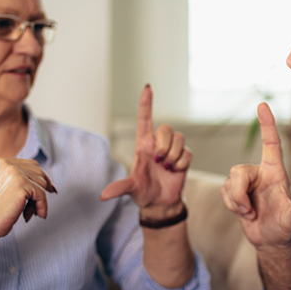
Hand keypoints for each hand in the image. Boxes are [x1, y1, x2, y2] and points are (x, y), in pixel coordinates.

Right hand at [0, 158, 55, 240]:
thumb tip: (51, 185)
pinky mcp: (21, 184)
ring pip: (42, 183)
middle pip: (39, 172)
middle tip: (35, 207)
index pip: (31, 165)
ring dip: (39, 201)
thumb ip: (21, 180)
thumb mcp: (5, 188)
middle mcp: (7, 164)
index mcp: (1, 162)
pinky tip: (39, 214)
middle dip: (40, 190)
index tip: (49, 190)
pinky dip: (43, 206)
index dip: (41, 178)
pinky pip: (42, 194)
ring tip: (28, 212)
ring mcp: (14, 172)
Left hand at [100, 85, 191, 216]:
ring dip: (173, 155)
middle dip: (164, 145)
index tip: (147, 87)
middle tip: (159, 162)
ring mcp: (171, 149)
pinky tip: (175, 171)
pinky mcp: (183, 157)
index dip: (146, 103)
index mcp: (143, 145)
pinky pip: (187, 152)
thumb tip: (103, 195)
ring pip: (179, 138)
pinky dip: (181, 163)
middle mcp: (157, 144)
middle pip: (166, 128)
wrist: (161, 203)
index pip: (144, 119)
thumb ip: (119, 188)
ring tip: (166, 167)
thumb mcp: (131, 189)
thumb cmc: (143, 192)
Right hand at [221, 103, 290, 248]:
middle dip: (238, 194)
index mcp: (275, 172)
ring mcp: (247, 181)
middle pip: (238, 170)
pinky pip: (224, 191)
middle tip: (249, 211)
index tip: (262, 105)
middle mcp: (260, 172)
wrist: (270, 240)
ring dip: (236, 202)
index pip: (271, 143)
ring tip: (250, 214)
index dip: (267, 124)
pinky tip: (244, 213)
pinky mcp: (235, 190)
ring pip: (229, 182)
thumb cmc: (284, 227)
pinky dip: (231, 206)